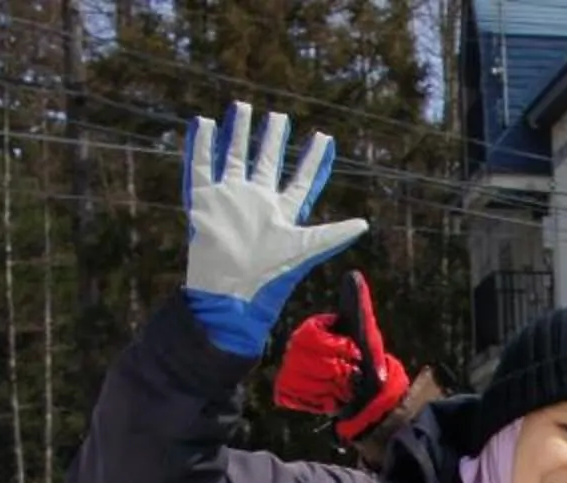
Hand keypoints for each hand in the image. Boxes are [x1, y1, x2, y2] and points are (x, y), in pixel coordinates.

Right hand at [182, 101, 368, 357]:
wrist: (232, 291)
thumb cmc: (271, 274)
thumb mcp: (307, 249)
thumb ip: (333, 234)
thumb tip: (365, 224)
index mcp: (283, 212)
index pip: (302, 180)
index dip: (315, 161)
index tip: (324, 138)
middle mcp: (257, 202)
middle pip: (267, 163)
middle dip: (273, 139)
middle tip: (279, 116)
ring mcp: (230, 199)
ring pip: (234, 157)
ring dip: (238, 133)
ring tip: (242, 107)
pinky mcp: (205, 200)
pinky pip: (201, 166)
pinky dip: (201, 145)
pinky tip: (204, 124)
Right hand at [272, 268, 410, 439]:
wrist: (370, 396)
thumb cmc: (368, 361)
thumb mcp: (365, 332)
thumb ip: (357, 305)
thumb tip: (352, 274)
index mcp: (312, 330)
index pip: (312, 338)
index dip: (336, 350)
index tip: (353, 354)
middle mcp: (297, 346)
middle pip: (305, 361)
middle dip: (334, 372)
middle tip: (350, 373)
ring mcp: (292, 368)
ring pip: (302, 380)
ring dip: (329, 388)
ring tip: (342, 386)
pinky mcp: (291, 391)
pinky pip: (295, 395)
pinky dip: (318, 401)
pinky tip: (331, 398)